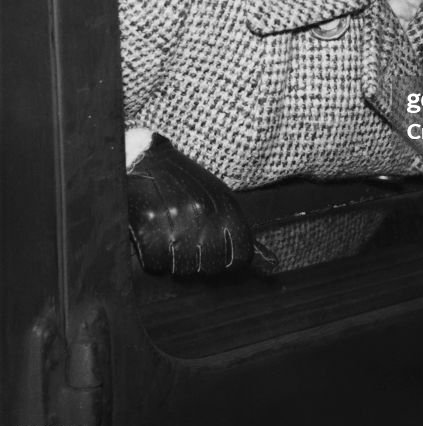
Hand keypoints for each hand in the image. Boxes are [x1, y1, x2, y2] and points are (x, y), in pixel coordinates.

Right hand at [127, 134, 254, 274]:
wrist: (146, 157)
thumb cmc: (186, 184)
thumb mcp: (219, 200)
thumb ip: (241, 234)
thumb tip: (273, 264)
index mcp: (226, 207)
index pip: (240, 255)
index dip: (227, 261)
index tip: (213, 254)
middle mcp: (205, 213)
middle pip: (210, 266)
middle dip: (198, 262)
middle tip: (186, 245)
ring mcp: (176, 218)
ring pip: (183, 268)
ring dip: (174, 261)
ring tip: (168, 239)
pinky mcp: (148, 223)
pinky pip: (156, 263)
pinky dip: (153, 259)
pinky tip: (152, 241)